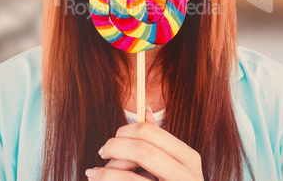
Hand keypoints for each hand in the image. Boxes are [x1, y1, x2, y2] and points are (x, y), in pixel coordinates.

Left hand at [85, 108, 203, 179]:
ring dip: (105, 173)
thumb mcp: (174, 165)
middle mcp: (187, 175)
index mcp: (188, 158)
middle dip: (114, 147)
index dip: (125, 131)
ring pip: (129, 176)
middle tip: (102, 152)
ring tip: (93, 173)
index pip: (150, 132)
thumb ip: (160, 141)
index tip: (113, 139)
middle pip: (140, 149)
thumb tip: (146, 109)